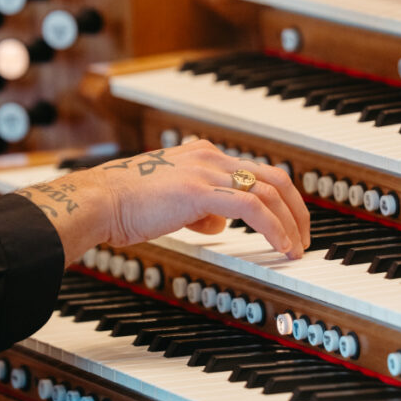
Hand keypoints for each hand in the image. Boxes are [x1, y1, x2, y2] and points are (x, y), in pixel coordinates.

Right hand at [18, 139, 310, 265]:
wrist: (98, 201)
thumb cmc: (122, 205)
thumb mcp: (168, 202)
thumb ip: (197, 209)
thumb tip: (217, 224)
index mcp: (201, 153)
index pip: (254, 169)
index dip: (278, 196)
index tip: (288, 220)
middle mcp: (208, 156)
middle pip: (273, 175)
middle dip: (296, 208)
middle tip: (303, 235)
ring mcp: (206, 170)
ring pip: (269, 190)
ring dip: (290, 222)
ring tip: (296, 248)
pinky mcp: (201, 190)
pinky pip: (253, 208)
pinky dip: (274, 228)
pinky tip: (280, 246)